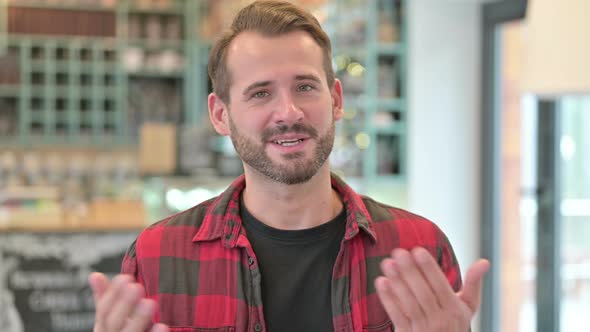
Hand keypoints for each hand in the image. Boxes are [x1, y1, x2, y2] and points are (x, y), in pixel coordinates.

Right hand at [89, 272, 168, 331]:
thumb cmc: (118, 330)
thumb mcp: (107, 318)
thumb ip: (104, 298)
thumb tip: (95, 275)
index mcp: (104, 328)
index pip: (103, 311)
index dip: (112, 295)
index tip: (125, 277)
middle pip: (114, 323)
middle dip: (124, 305)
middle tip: (136, 287)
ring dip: (139, 319)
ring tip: (149, 302)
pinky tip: (161, 325)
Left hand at [374, 247, 489, 331]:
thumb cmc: (454, 324)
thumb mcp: (467, 307)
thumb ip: (473, 284)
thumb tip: (485, 261)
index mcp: (455, 309)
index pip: (440, 285)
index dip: (429, 268)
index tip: (417, 250)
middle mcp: (440, 320)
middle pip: (423, 293)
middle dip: (410, 271)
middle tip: (398, 252)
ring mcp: (423, 329)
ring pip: (409, 303)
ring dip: (397, 282)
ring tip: (387, 263)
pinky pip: (397, 316)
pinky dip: (389, 299)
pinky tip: (381, 282)